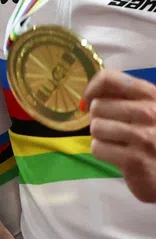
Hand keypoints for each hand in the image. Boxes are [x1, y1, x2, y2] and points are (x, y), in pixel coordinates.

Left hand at [85, 69, 155, 201]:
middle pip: (98, 106)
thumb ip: (123, 97)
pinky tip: (120, 156)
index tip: (90, 100)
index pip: (109, 79)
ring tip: (119, 143)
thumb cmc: (154, 137)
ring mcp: (143, 137)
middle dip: (100, 118)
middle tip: (115, 129)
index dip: (92, 88)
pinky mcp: (134, 160)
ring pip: (95, 127)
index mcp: (152, 96)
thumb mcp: (147, 111)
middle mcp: (150, 113)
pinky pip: (97, 148)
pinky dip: (103, 153)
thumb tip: (89, 94)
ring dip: (101, 137)